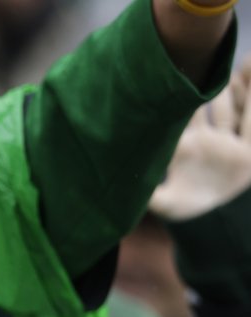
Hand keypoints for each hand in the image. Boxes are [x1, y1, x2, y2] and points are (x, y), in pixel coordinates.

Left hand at [150, 56, 250, 221]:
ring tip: (245, 61)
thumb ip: (146, 197)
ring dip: (237, 86)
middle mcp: (205, 139)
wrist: (214, 224)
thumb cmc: (186, 213)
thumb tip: (115, 197)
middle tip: (205, 55)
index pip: (178, 116)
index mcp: (183, 146)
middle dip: (206, 81)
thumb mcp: (164, 205)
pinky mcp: (246, 149)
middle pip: (207, 104)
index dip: (175, 96)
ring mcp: (227, 142)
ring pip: (232, 108)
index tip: (172, 74)